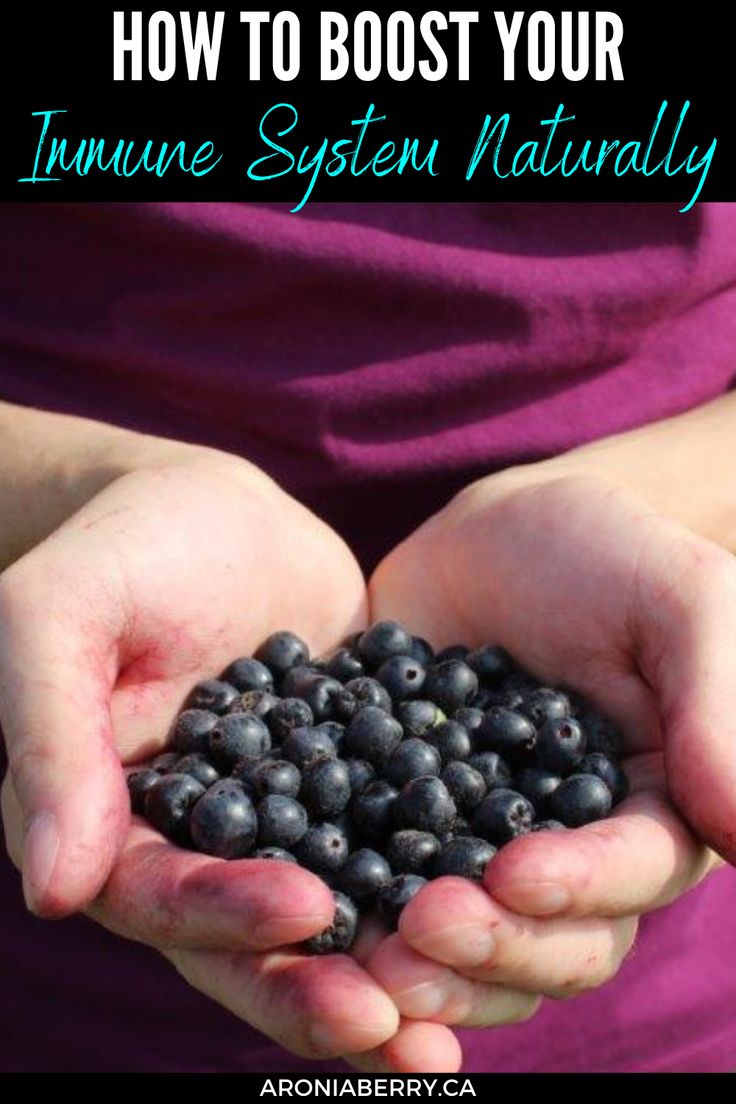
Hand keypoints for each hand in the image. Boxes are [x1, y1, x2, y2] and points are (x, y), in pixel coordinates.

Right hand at [0, 451, 406, 1063]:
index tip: (309, 911)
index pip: (158, 897)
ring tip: (454, 1024)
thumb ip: (52, 739)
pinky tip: (497, 912)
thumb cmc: (121, 546)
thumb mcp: (57, 616)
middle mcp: (194, 841)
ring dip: (381, 970)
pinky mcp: (346, 784)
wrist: (216, 505)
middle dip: (313, 987)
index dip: (226, 917)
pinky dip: (429, 886)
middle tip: (395, 1025)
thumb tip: (53, 888)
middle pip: (244, 940)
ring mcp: (277, 819)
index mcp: (111, 821)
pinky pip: (385, 846)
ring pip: (322, 915)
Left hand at [365, 469, 730, 1054]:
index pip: (630, 875)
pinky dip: (355, 913)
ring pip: (472, 943)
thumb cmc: (607, 554)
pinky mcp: (405, 825)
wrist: (500, 533)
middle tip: (421, 923)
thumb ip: (717, 712)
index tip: (515, 873)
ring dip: (426, 963)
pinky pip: (384, 886)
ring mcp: (484, 847)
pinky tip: (313, 919)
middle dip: (493, 946)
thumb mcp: (680, 600)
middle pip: (552, 941)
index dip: (578, 888)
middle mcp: (573, 852)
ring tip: (364, 955)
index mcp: (650, 811)